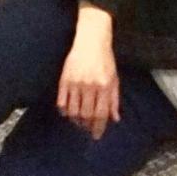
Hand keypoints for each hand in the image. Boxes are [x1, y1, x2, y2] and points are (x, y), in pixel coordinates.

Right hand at [56, 18, 121, 139]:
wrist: (91, 40)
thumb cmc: (105, 60)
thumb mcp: (114, 79)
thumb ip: (114, 100)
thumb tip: (115, 119)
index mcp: (104, 86)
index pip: (101, 114)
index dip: (99, 127)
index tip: (96, 135)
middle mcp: (90, 86)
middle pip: (86, 115)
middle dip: (87, 126)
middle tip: (87, 129)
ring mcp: (75, 83)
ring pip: (73, 111)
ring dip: (76, 120)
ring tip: (79, 122)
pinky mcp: (64, 80)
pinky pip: (61, 103)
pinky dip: (64, 111)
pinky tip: (68, 113)